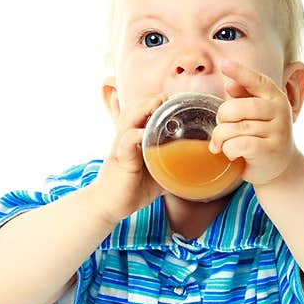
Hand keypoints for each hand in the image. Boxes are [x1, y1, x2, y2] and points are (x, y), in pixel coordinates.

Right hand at [92, 92, 167, 225]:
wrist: (108, 206)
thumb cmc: (131, 189)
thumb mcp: (156, 175)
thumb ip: (170, 167)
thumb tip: (195, 168)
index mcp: (133, 139)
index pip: (141, 112)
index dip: (154, 103)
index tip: (174, 100)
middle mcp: (125, 138)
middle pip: (134, 109)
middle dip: (151, 100)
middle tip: (169, 97)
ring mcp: (120, 148)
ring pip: (128, 120)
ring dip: (143, 109)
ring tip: (158, 103)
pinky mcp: (119, 161)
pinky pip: (125, 144)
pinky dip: (134, 136)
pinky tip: (144, 133)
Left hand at [209, 60, 298, 187]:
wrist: (280, 167)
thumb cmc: (262, 137)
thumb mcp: (256, 115)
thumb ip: (244, 98)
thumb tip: (230, 84)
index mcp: (275, 97)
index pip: (257, 81)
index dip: (240, 73)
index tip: (224, 65)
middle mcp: (280, 111)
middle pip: (238, 108)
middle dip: (222, 118)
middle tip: (221, 128)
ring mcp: (278, 131)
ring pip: (235, 129)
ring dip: (222, 139)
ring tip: (224, 145)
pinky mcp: (271, 151)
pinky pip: (239, 144)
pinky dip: (229, 150)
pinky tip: (232, 154)